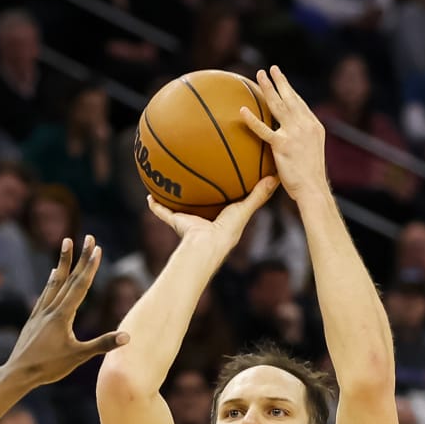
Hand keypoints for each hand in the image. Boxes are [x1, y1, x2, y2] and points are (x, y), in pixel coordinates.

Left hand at [0, 235, 127, 387]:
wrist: (18, 373)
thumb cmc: (48, 367)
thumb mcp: (78, 357)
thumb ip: (102, 344)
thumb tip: (128, 337)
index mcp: (62, 315)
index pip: (80, 286)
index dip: (90, 266)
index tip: (96, 248)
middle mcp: (51, 309)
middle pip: (69, 278)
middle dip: (80, 256)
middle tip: (88, 237)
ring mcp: (40, 312)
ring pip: (55, 282)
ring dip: (63, 263)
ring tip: (67, 245)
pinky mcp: (33, 319)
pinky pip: (45, 294)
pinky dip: (51, 282)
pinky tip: (53, 275)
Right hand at [146, 175, 277, 255]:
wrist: (205, 246)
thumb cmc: (227, 231)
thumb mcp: (244, 209)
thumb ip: (259, 195)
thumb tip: (275, 177)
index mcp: (222, 219)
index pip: (225, 203)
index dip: (227, 192)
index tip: (227, 178)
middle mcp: (205, 220)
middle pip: (202, 204)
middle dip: (200, 194)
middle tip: (197, 177)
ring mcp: (189, 222)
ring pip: (181, 207)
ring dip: (175, 198)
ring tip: (169, 181)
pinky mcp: (176, 222)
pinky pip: (163, 212)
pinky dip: (156, 205)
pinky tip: (149, 195)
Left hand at [239, 65, 326, 200]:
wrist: (313, 188)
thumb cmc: (309, 177)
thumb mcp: (310, 153)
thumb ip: (300, 142)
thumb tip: (287, 140)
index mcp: (313, 126)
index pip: (300, 104)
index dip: (291, 90)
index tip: (283, 79)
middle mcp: (305, 125)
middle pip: (290, 97)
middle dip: (280, 81)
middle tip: (272, 68)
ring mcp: (294, 133)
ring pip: (278, 105)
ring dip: (268, 88)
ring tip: (259, 75)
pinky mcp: (282, 144)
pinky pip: (263, 130)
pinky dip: (252, 120)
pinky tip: (242, 110)